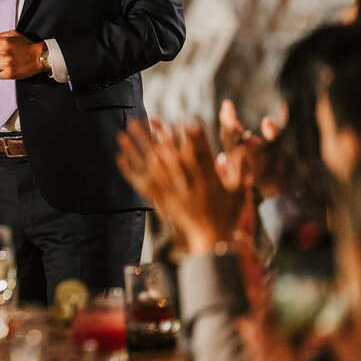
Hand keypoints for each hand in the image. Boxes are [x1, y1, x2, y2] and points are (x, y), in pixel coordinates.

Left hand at [0, 30, 42, 80]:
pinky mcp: (10, 73)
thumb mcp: (14, 34)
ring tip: (5, 64)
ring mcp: (6, 64)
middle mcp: (3, 52)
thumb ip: (0, 36)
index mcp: (3, 42)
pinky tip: (8, 69)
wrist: (39, 57)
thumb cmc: (27, 45)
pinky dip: (1, 73)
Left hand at [117, 119, 244, 254]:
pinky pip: (144, 186)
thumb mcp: (240, 193)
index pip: (200, 155)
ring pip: (153, 168)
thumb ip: (240, 170)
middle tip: (144, 118)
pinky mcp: (162, 203)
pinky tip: (120, 157)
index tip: (183, 121)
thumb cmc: (228, 215)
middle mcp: (190, 187)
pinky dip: (132, 172)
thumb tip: (241, 151)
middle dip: (157, 136)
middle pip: (171, 156)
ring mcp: (174, 195)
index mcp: (210, 182)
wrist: (212, 243)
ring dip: (138, 149)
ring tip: (125, 132)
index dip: (192, 138)